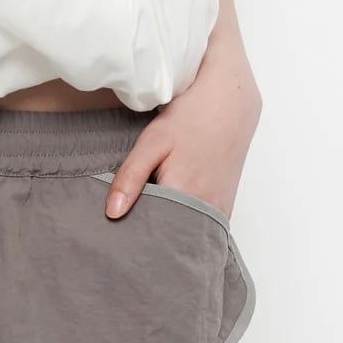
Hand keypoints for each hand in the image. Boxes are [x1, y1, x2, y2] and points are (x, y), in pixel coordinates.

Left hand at [105, 36, 261, 222]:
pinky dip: (184, 226)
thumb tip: (112, 212)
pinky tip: (171, 214)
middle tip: (129, 230)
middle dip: (150, 236)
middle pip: (169, 237)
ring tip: (149, 221)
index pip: (151, 232)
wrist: (230, 105)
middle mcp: (205, 209)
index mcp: (183, 195)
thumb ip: (131, 177)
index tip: (120, 233)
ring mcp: (218, 211)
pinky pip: (200, 228)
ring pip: (185, 233)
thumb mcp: (153, 142)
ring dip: (168, 231)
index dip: (134, 234)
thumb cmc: (190, 120)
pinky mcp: (224, 209)